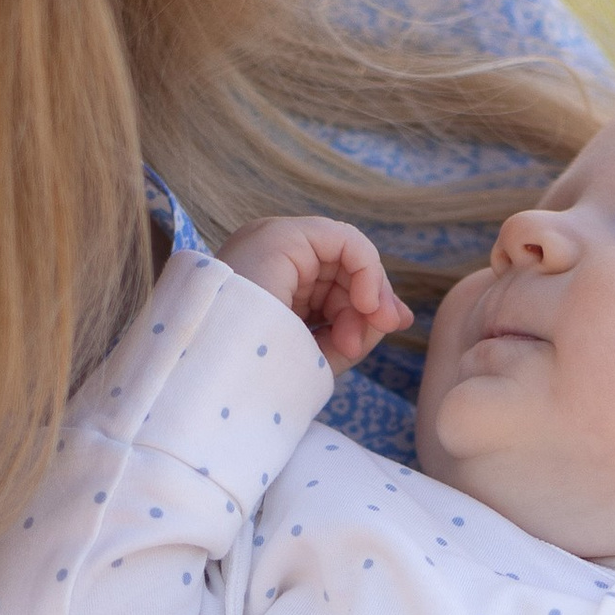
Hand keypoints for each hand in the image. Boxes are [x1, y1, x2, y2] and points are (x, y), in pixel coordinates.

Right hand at [218, 214, 411, 366]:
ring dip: (363, 299)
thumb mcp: (315, 353)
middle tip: (359, 345)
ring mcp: (273, 241)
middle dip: (364, 309)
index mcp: (267, 284)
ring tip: (350, 341)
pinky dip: (367, 272)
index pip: (331, 286)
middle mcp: (269, 258)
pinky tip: (364, 305)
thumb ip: (356, 330)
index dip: (359, 311)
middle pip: (342, 273)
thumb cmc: (255, 374)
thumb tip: (398, 315)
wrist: (216, 379)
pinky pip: (347, 241)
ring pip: (348, 257)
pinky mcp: (282, 236)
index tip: (365, 344)